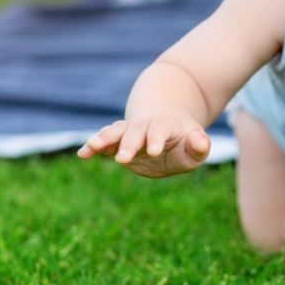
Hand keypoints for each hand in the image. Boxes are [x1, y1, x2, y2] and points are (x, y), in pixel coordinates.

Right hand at [77, 114, 210, 177]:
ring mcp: (130, 133)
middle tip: (122, 159)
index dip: (157, 138)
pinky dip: (93, 147)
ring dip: (104, 138)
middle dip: (129, 143)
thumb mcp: (195, 148)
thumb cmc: (184, 143)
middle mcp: (145, 126)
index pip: (161, 129)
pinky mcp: (118, 143)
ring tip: (91, 147)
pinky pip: (104, 143)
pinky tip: (83, 154)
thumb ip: (199, 147)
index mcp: (166, 125)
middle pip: (136, 131)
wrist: (167, 130)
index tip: (154, 151)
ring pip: (116, 131)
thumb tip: (201, 142)